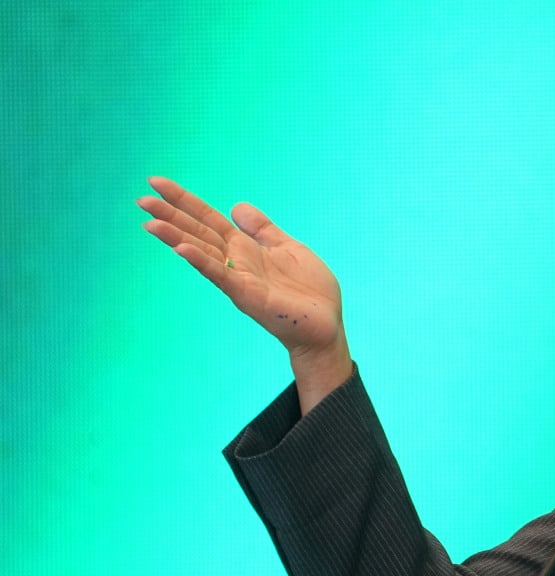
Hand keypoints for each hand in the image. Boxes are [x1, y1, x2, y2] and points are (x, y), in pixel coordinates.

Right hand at [139, 177, 351, 409]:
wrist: (326, 326)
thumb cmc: (309, 291)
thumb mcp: (287, 247)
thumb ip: (262, 229)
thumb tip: (236, 206)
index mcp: (245, 247)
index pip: (208, 218)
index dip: (185, 200)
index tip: (156, 182)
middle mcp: (236, 262)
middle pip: (197, 232)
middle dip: (170, 216)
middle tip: (141, 199)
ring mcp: (239, 279)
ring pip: (202, 252)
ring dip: (175, 237)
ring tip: (149, 222)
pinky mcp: (248, 295)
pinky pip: (221, 275)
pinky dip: (202, 262)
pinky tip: (181, 249)